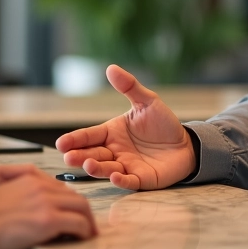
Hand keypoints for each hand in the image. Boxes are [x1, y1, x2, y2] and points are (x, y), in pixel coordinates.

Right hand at [0, 166, 96, 248]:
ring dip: (87, 222)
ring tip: (87, 234)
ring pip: (82, 207)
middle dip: (84, 212)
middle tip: (87, 225)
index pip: (61, 188)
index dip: (70, 203)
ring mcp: (46, 202)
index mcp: (30, 180)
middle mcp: (41, 187)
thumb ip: (23, 198)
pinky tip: (82, 238)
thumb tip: (34, 214)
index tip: (73, 214)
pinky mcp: (49, 219)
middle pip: (75, 196)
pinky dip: (84, 231)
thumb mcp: (4, 196)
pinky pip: (78, 223)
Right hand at [55, 65, 195, 190]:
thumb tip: (111, 67)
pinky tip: (114, 175)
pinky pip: (128, 181)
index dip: (75, 139)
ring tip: (89, 164)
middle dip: (80, 156)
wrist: (186, 144)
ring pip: (106, 168)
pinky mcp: (141, 179)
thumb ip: (129, 86)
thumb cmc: (163, 124)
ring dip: (97, 168)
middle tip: (69, 157)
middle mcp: (115, 151)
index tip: (61, 143)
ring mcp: (126, 166)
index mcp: (112, 132)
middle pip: (93, 154)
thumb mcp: (147, 102)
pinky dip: (120, 179)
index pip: (89, 136)